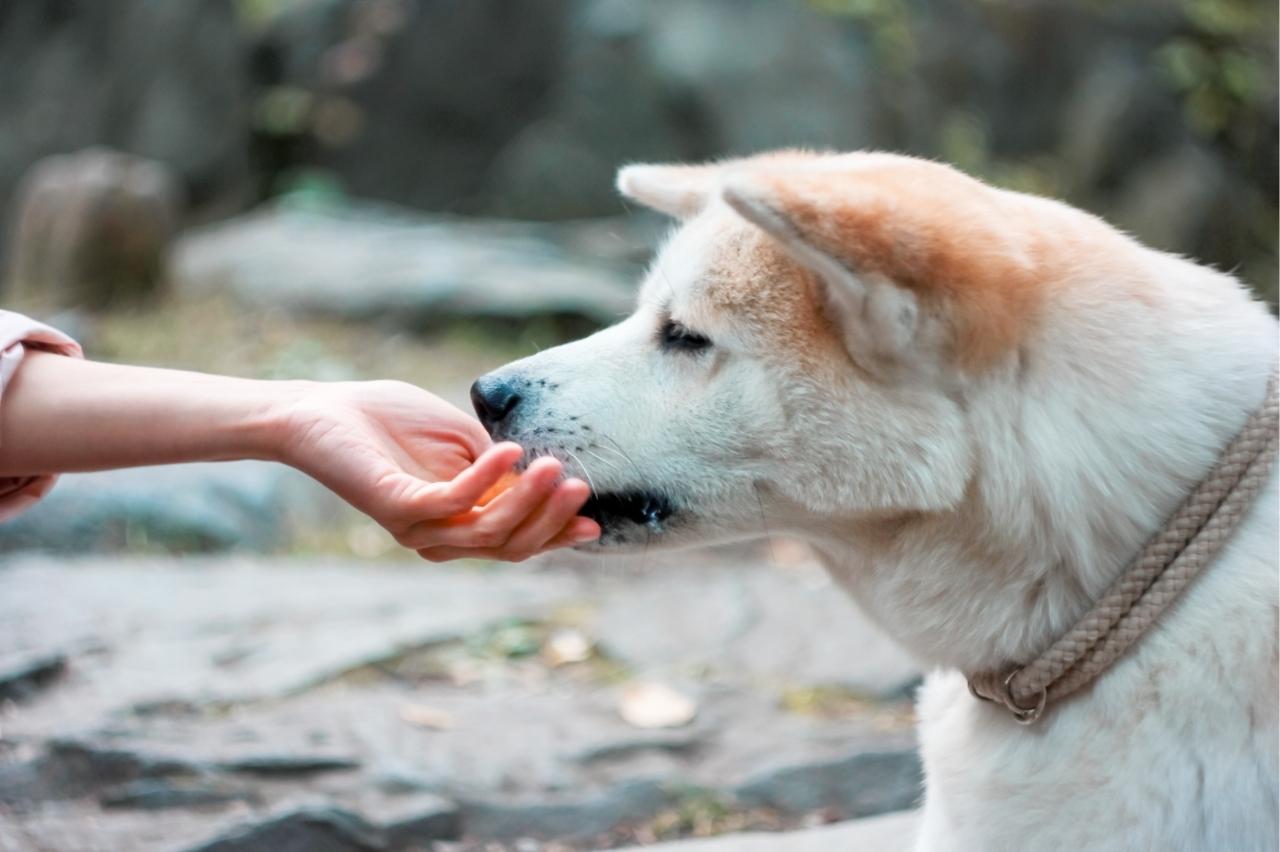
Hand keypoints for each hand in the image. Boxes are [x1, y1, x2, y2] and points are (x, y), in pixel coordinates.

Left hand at [275, 380, 599, 560]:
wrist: (324, 409)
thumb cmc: (390, 420)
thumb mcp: (462, 442)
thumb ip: (497, 465)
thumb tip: (540, 476)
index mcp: (457, 525)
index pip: (516, 542)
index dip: (556, 534)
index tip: (593, 519)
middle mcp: (439, 537)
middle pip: (509, 546)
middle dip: (551, 520)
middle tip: (580, 486)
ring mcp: (417, 526)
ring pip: (489, 530)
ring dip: (528, 500)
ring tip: (556, 467)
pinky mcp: (396, 507)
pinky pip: (454, 501)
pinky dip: (489, 478)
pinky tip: (510, 451)